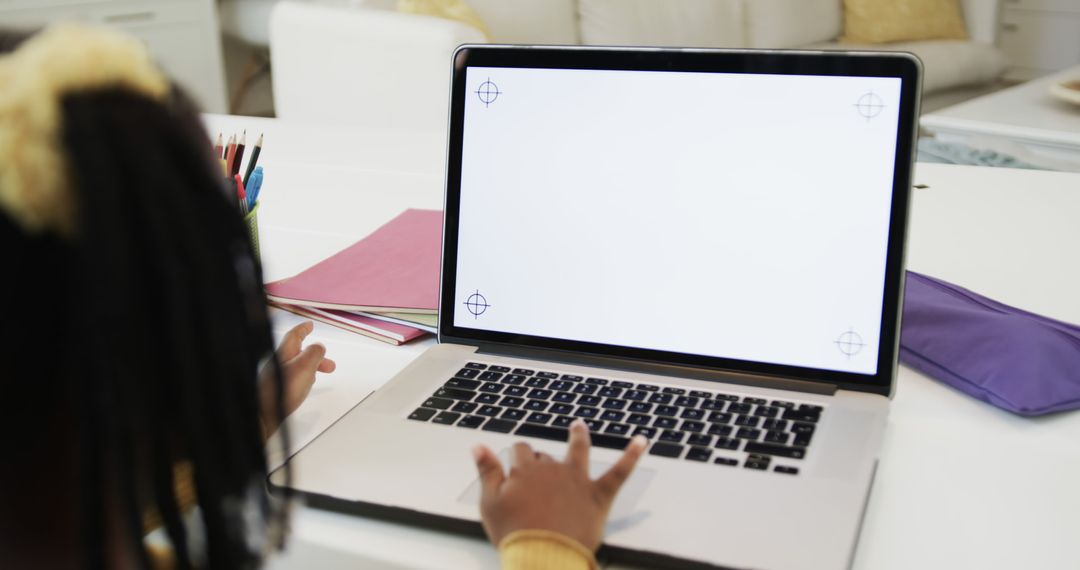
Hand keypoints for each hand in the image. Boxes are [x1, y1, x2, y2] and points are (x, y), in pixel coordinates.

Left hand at [258, 321, 335, 434]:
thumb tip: (319, 346)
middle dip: (315, 354)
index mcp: (284, 353)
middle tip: (328, 361)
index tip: (309, 325)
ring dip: (312, 367)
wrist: (264, 414)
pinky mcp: (277, 390)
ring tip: (321, 374)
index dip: (303, 329)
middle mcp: (278, 363)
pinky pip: (294, 378)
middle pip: (299, 352)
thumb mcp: (305, 366)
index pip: (294, 335)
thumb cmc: (282, 390)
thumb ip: (314, 353)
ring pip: (298, 366)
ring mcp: (276, 376)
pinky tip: (306, 386)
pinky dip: (304, 378)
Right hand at [471, 419, 646, 550]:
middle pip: (546, 456)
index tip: (516, 469)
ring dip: (579, 436)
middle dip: (541, 462)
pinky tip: (641, 441)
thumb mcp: (490, 503)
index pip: (520, 451)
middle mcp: (552, 469)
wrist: (543, 557)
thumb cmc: (515, 534)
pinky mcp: (598, 495)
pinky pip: (619, 471)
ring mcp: (577, 480)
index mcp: (525, 470)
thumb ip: (486, 471)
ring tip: (579, 426)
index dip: (518, 459)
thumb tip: (478, 446)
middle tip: (538, 481)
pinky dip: (632, 455)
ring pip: (579, 450)